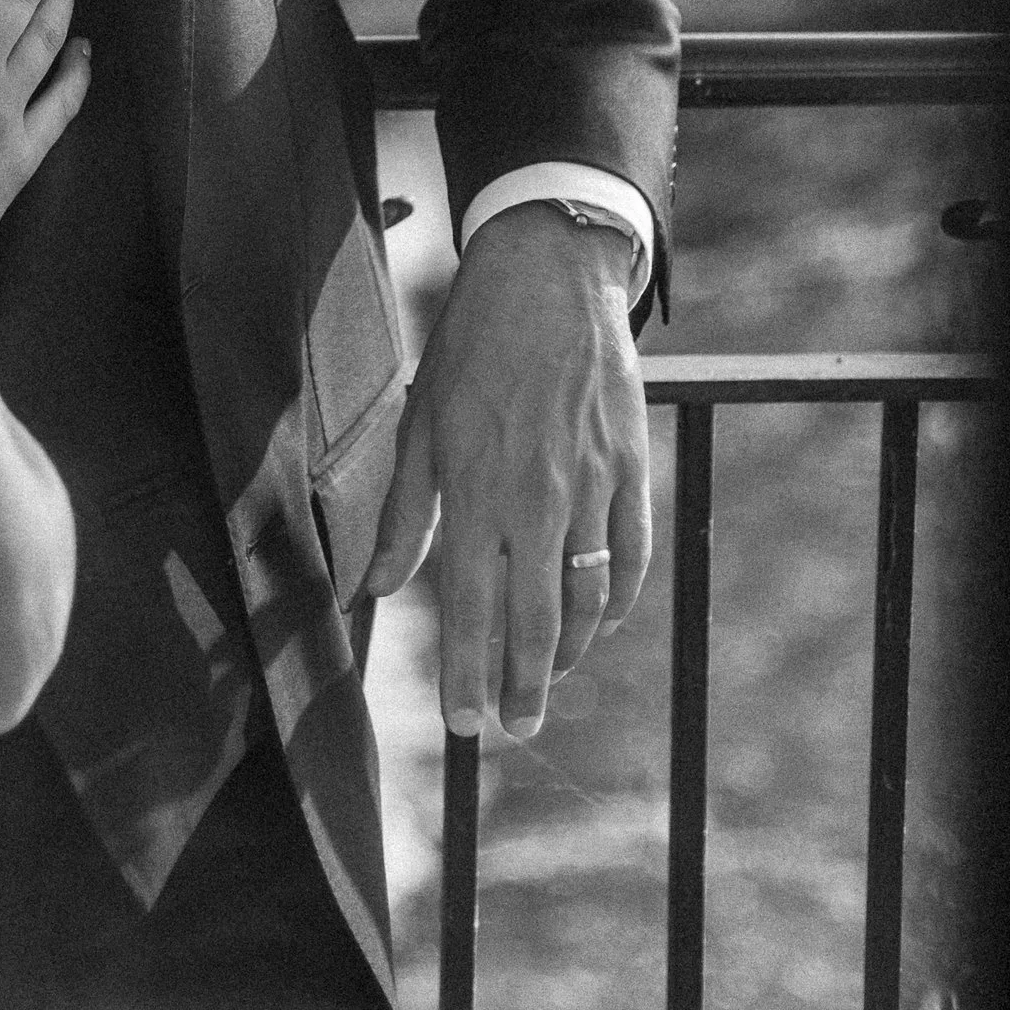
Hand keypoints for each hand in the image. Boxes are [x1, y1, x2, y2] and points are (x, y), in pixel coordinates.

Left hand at [362, 202, 650, 738]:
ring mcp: (593, 488)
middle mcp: (537, 500)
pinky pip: (631, 557)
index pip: (472, 610)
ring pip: (587, 599)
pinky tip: (599, 625)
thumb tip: (376, 589)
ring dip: (566, 653)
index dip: (468, 674)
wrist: (548, 278)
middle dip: (523, 687)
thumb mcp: (419, 424)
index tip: (465, 724)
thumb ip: (404, 515)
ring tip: (546, 684)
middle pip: (535, 622)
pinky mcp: (633, 469)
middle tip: (513, 731)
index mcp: (476, 490)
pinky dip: (618, 602)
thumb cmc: (470, 348)